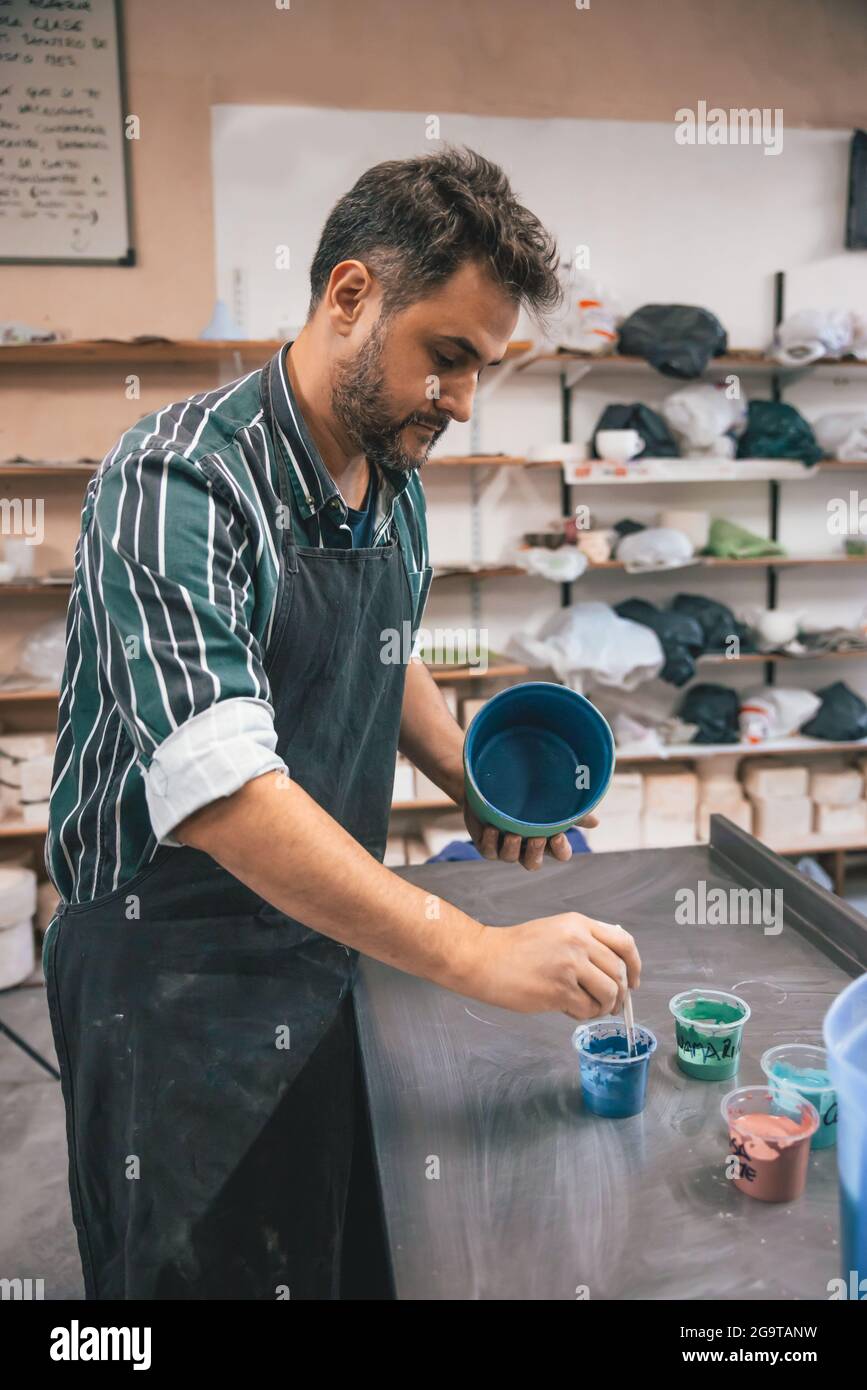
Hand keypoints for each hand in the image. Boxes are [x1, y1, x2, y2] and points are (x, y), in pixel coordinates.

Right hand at [458, 913, 639, 1018]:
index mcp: (579, 924)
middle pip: (620, 972)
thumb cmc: (516, 949)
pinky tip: (569, 1009)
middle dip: (621, 994)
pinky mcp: (559, 990)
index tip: (634, 981)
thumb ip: (585, 941)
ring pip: (610, 992)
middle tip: (612, 1005)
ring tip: (590, 1008)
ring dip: (604, 1006)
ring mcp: (569, 965)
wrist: (484, 958)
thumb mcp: (555, 930)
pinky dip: (584, 1014)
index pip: (624, 942)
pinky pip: (588, 1009)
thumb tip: (616, 968)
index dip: (635, 965)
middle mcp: (578, 941)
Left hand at [463, 803, 598, 870]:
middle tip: (537, 837)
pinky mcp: (486, 842)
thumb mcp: (552, 800)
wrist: (494, 783)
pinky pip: (488, 851)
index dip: (560, 850)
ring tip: (513, 834)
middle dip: (535, 853)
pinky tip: (492, 830)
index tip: (558, 837)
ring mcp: (505, 846)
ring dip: (512, 848)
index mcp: (546, 839)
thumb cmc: (528, 795)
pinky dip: (490, 842)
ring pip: (510, 858)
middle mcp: (526, 847)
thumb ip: (572, 811)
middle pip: (533, 863)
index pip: (559, 853)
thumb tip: (595, 823)